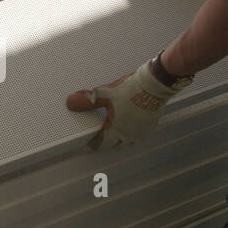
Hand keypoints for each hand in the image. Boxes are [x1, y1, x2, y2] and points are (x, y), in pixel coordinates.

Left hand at [66, 59, 193, 150]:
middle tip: (96, 136)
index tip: (84, 144)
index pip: (100, 144)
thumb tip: (71, 102)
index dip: (90, 144)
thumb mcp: (105, 94)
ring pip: (126, 140)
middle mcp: (130, 135)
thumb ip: (87, 100)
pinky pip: (136, 132)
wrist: (156, 83)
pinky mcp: (150, 124)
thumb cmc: (133, 90)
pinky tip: (126, 121)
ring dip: (117, 137)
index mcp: (118, 131)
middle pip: (113, 144)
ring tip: (110, 130)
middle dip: (104, 141)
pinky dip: (128, 130)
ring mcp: (142, 131)